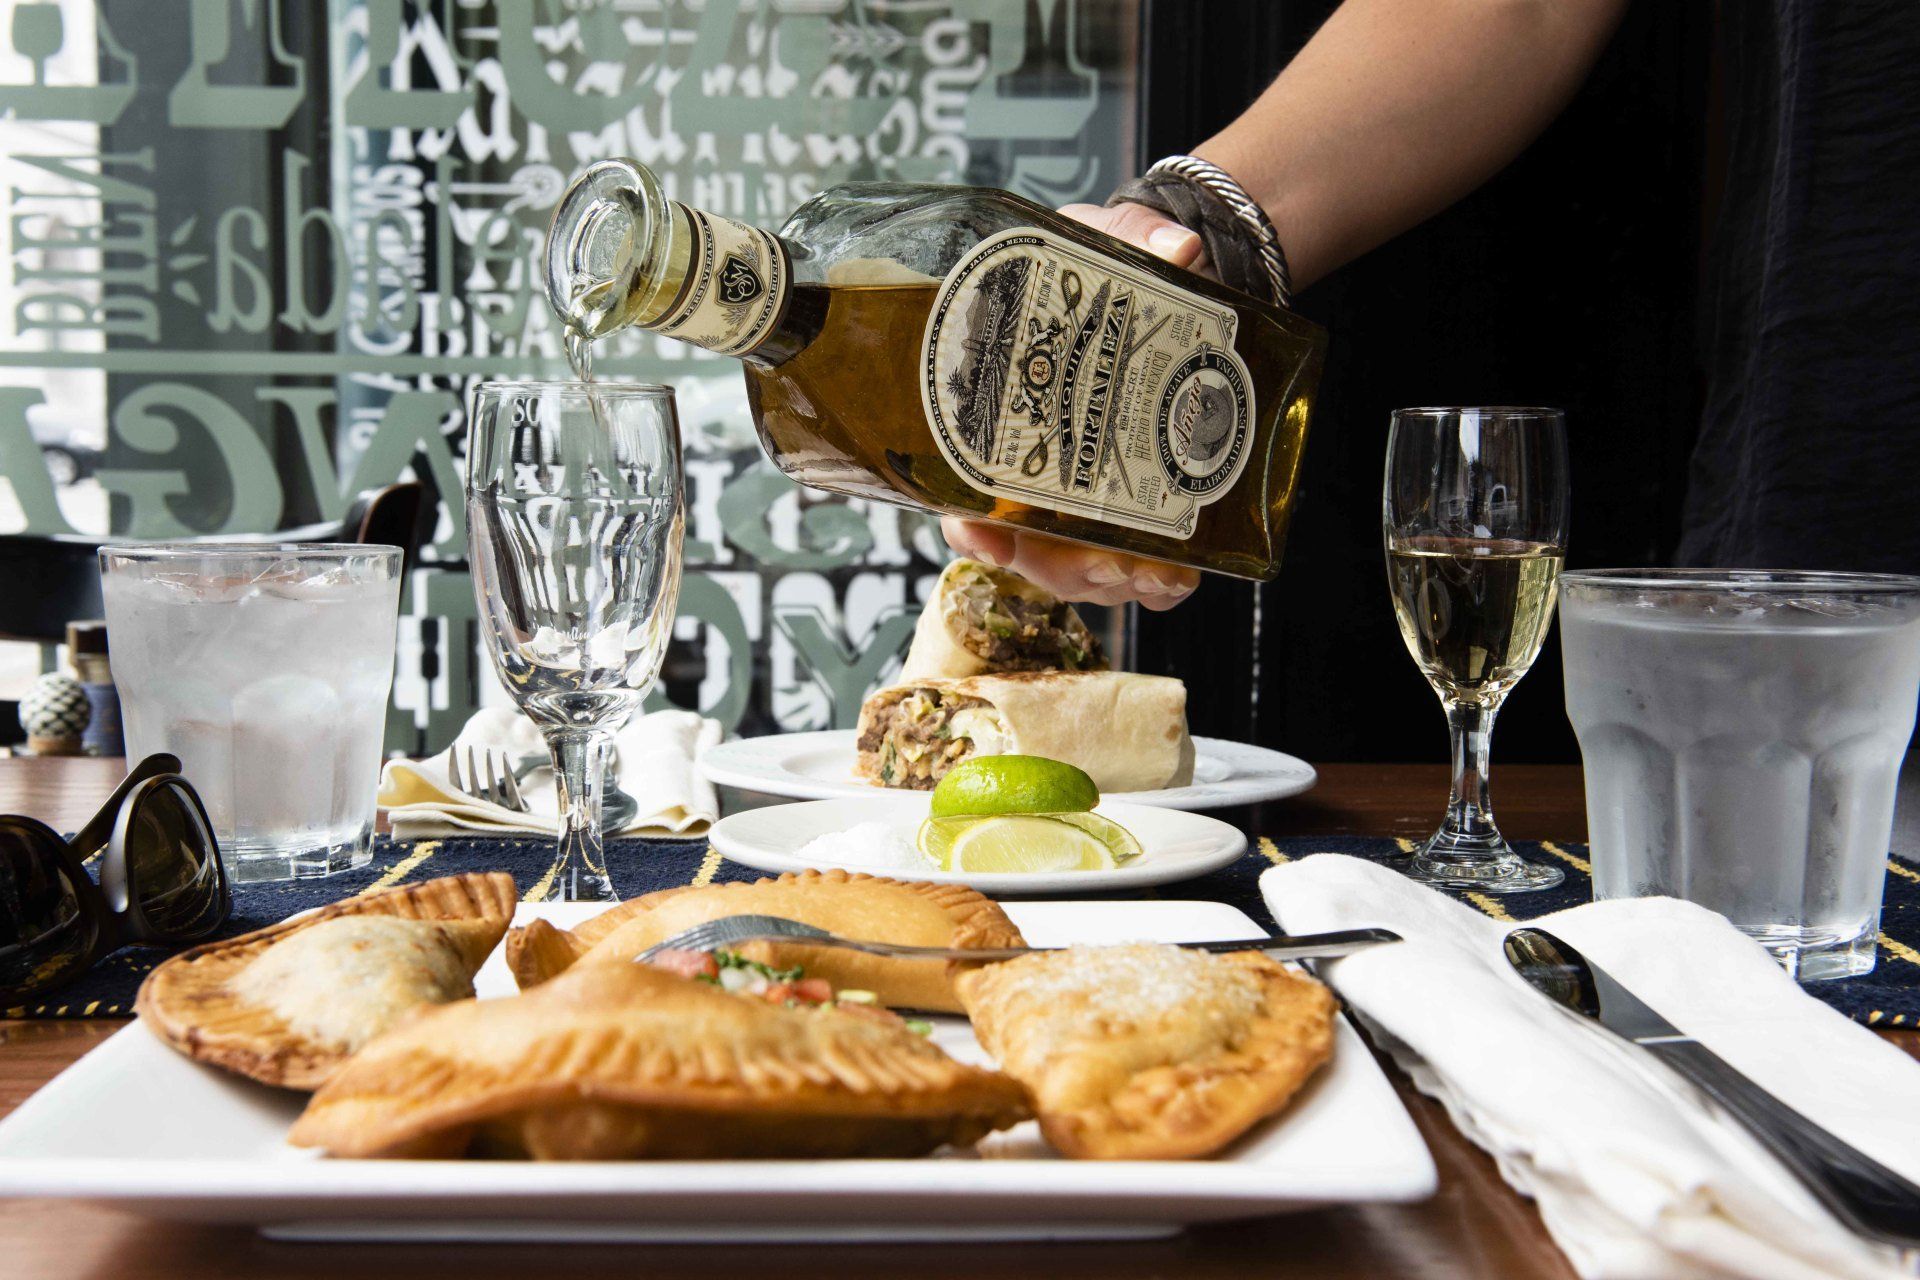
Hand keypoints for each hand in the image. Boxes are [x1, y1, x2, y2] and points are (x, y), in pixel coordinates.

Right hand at [939, 202, 1205, 610]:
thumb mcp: (1106, 245)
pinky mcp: (1145, 508)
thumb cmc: (1107, 276)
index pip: (964, 497)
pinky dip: (1159, 586)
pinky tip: (1178, 577)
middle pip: (1029, 552)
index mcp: (1005, 420)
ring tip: (1152, 575)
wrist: (1172, 289)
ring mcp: (1091, 500)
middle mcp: (1039, 473)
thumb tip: (1175, 251)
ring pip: (1083, 570)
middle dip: (1059, 569)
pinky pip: (1144, 568)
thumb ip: (1130, 242)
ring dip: (1112, 583)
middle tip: (1100, 565)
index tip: (983, 540)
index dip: (969, 528)